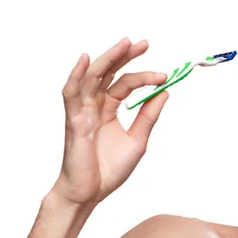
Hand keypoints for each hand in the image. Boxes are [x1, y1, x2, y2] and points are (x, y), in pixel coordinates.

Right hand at [50, 38, 168, 205]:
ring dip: (108, 59)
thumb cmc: (108, 171)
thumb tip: (164, 93)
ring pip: (93, 77)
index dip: (145, 77)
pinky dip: (77, 76)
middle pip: (108, 73)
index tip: (165, 76)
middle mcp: (94, 106)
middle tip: (145, 43)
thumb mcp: (137, 141)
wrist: (89, 193)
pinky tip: (86, 59)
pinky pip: (72, 94)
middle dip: (125, 56)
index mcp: (108, 110)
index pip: (125, 84)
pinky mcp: (74, 121)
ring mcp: (83, 112)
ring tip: (125, 43)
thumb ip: (148, 116)